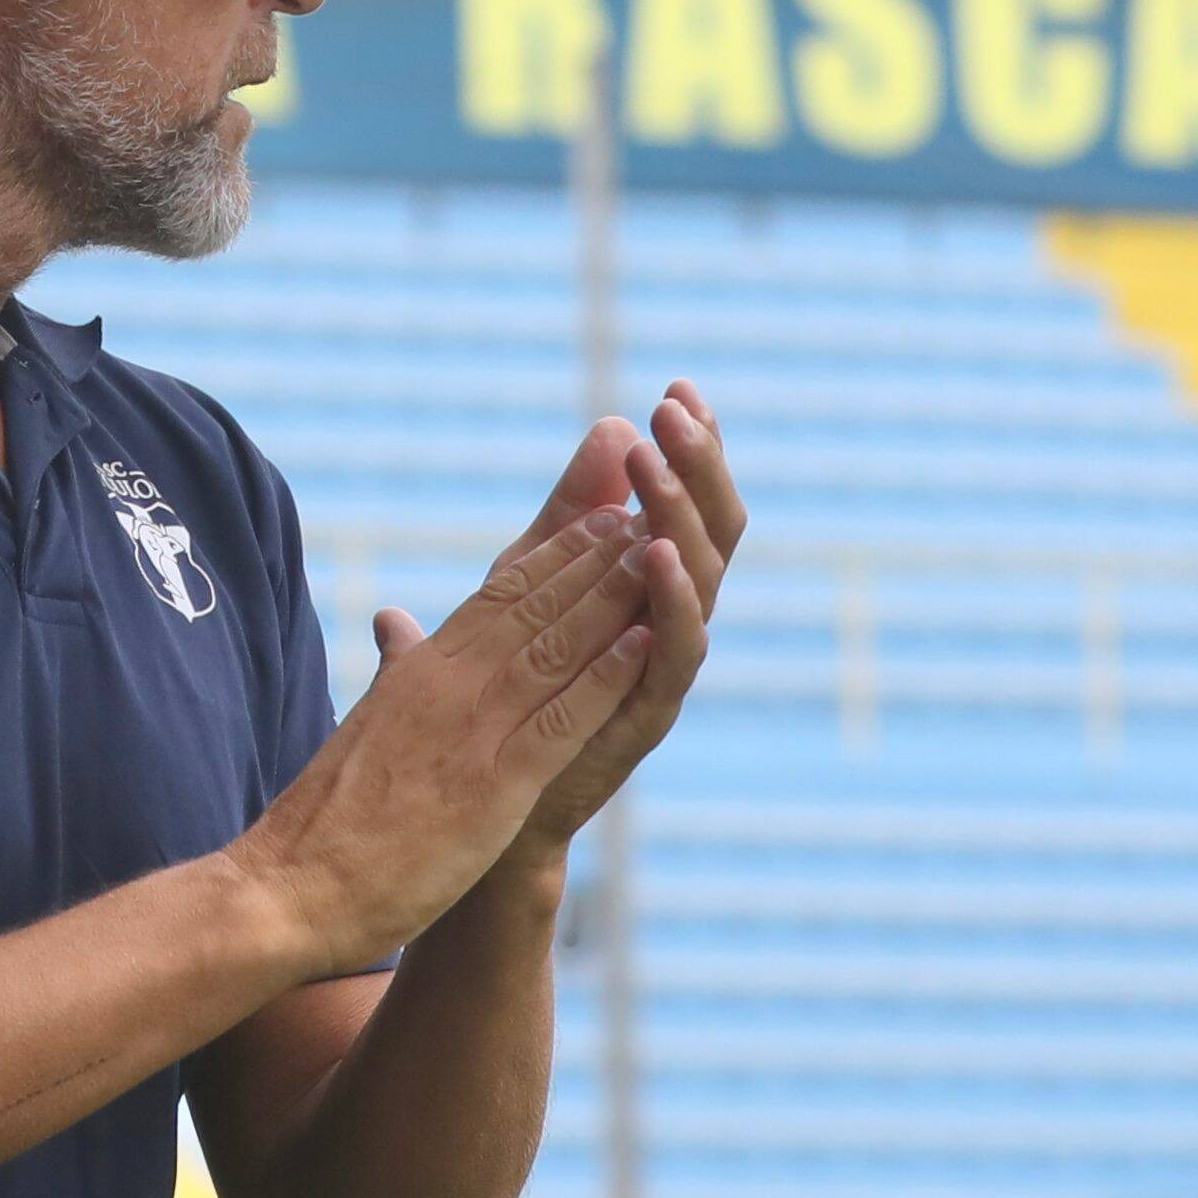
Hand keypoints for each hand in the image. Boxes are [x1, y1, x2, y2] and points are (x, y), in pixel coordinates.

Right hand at [226, 507, 657, 970]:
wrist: (287, 886)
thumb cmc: (322, 826)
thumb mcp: (365, 727)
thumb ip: (391, 672)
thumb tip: (393, 624)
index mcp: (417, 675)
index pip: (496, 598)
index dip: (554, 556)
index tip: (598, 521)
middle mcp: (446, 686)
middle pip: (533, 605)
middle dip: (595, 556)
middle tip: (647, 510)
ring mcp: (469, 731)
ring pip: (554, 645)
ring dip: (612, 595)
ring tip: (661, 550)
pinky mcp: (490, 784)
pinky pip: (559, 718)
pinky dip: (605, 675)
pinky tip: (644, 642)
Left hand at [474, 383, 742, 868]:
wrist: (484, 809)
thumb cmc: (509, 695)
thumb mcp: (530, 585)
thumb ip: (567, 516)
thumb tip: (606, 423)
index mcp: (649, 587)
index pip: (688, 502)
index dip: (692, 449)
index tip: (676, 388)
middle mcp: (671, 621)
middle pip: (713, 530)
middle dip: (698, 466)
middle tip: (676, 409)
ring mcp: (664, 666)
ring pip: (703, 580)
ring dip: (680, 515)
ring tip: (658, 461)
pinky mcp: (646, 711)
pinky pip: (677, 650)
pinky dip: (674, 599)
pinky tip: (657, 552)